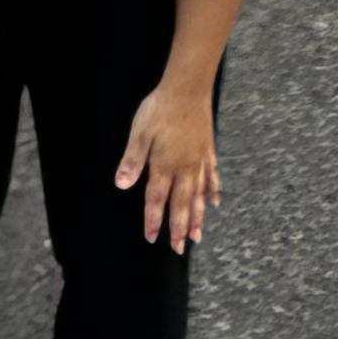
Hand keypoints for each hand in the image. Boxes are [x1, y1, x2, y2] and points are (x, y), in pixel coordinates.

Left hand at [116, 73, 216, 250]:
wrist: (188, 89)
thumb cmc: (160, 109)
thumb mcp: (139, 134)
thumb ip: (132, 161)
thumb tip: (122, 185)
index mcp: (165, 165)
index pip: (157, 199)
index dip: (154, 220)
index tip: (152, 238)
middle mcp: (185, 168)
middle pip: (181, 204)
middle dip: (179, 228)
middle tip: (178, 249)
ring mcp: (199, 160)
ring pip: (199, 196)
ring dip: (197, 217)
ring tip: (197, 237)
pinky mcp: (208, 150)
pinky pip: (212, 177)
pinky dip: (213, 192)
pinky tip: (215, 203)